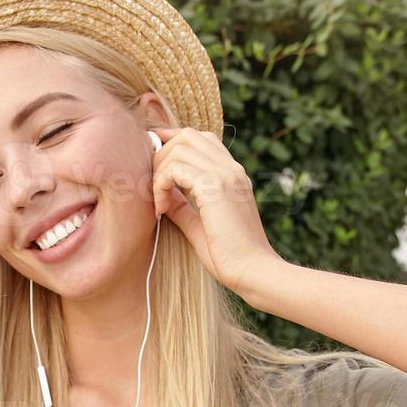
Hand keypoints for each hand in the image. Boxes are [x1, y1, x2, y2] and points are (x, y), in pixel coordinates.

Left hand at [150, 126, 281, 295]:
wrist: (252, 271)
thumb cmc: (228, 256)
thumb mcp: (199, 225)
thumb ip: (182, 206)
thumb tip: (163, 195)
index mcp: (232, 174)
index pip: (201, 139)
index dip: (172, 144)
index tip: (154, 167)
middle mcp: (231, 168)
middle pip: (188, 135)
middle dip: (162, 155)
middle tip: (154, 187)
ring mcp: (225, 174)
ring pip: (180, 148)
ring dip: (159, 171)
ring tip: (159, 202)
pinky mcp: (215, 187)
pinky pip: (176, 168)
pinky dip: (161, 184)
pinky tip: (162, 209)